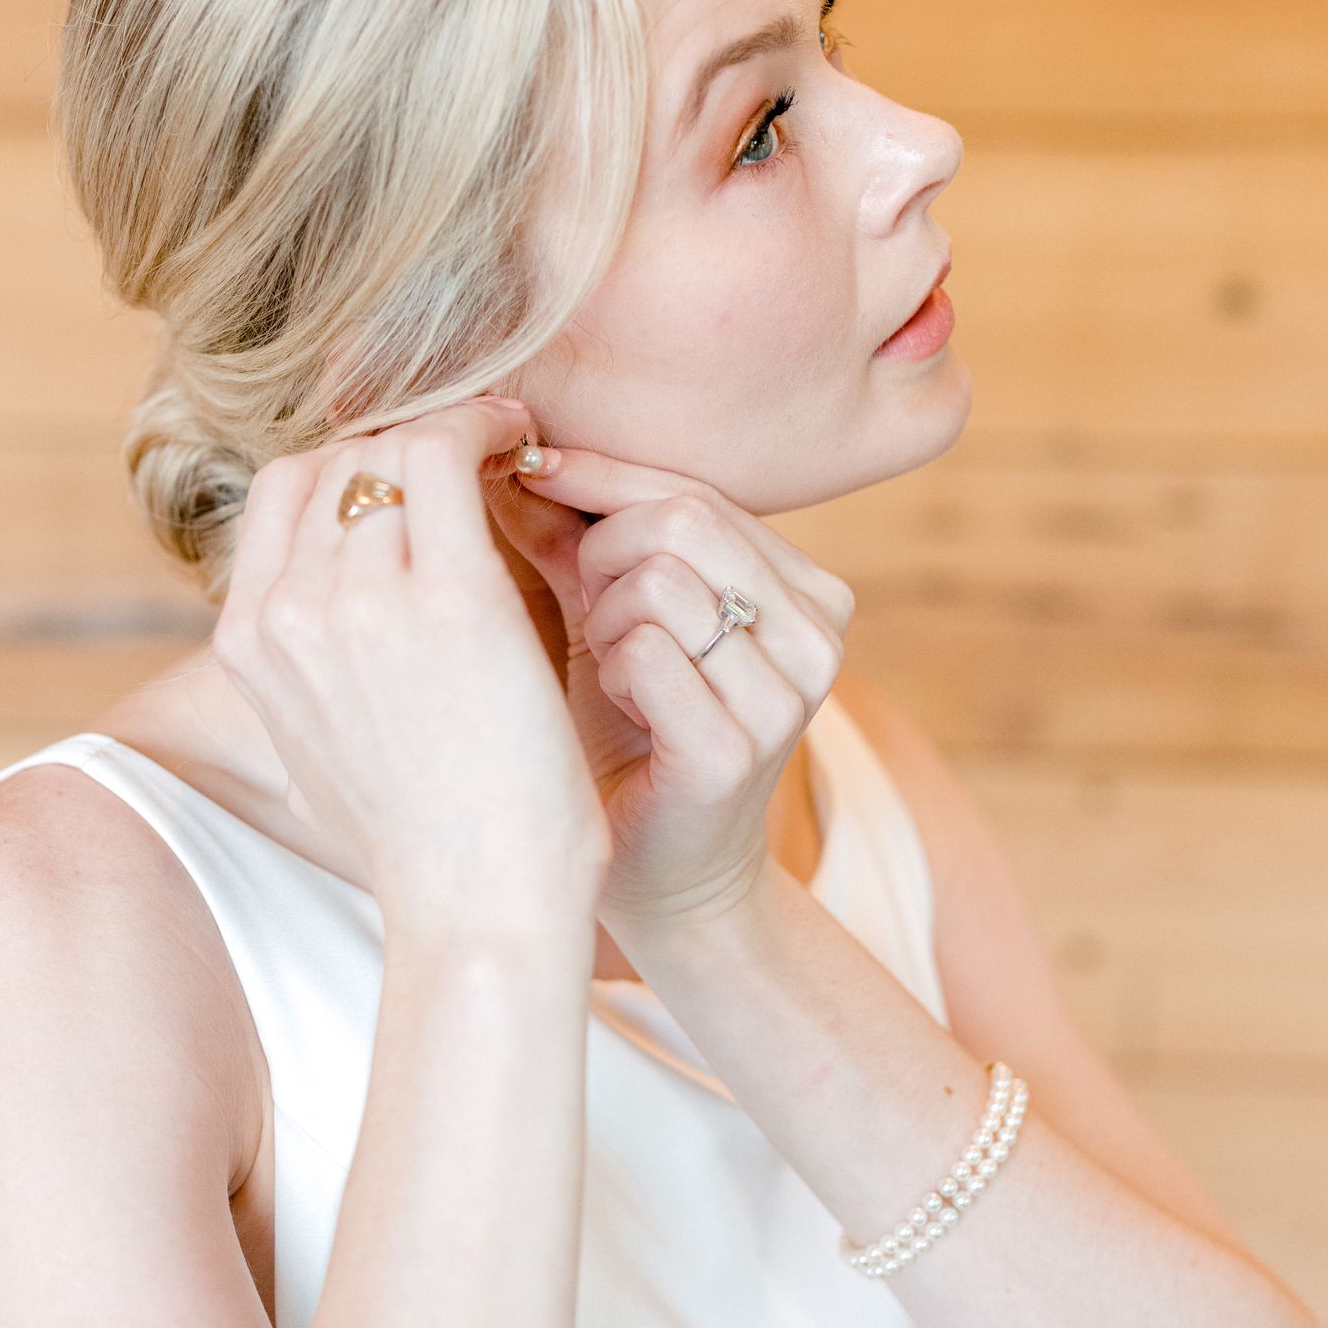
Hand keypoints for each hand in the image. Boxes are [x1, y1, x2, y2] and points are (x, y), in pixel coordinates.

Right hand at [211, 398, 610, 945]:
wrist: (475, 908)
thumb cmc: (421, 843)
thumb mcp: (316, 752)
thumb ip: (307, 672)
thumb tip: (319, 622)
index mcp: (248, 645)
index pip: (283, 492)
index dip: (353, 464)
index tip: (417, 470)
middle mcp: (289, 611)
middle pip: (338, 461)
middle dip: (408, 442)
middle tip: (475, 448)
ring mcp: (362, 601)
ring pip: (395, 450)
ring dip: (457, 435)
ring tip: (510, 445)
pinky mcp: (449, 600)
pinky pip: (448, 452)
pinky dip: (488, 427)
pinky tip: (527, 444)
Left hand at [490, 444, 854, 934]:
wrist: (657, 876)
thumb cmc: (628, 737)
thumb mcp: (609, 620)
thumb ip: (578, 538)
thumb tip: (508, 452)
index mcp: (806, 589)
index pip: (694, 490)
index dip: (601, 476)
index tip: (525, 469)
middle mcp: (819, 632)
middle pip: (681, 520)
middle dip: (601, 554)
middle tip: (586, 615)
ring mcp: (788, 693)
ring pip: (659, 580)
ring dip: (604, 621)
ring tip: (612, 673)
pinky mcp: (738, 748)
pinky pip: (646, 650)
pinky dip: (610, 672)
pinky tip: (620, 711)